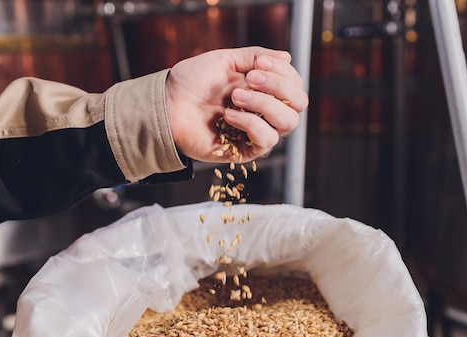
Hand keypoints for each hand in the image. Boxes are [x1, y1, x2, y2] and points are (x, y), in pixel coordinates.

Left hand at [164, 46, 308, 162]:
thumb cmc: (192, 82)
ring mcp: (257, 130)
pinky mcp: (246, 149)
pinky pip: (267, 140)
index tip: (259, 63)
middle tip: (250, 79)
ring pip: (288, 122)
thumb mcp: (226, 60)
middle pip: (299, 104)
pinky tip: (229, 115)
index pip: (295, 85)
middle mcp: (265, 110)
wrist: (167, 104)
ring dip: (265, 104)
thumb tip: (286, 58)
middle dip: (279, 87)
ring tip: (236, 96)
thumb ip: (256, 56)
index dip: (284, 73)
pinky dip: (250, 123)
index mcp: (264, 89)